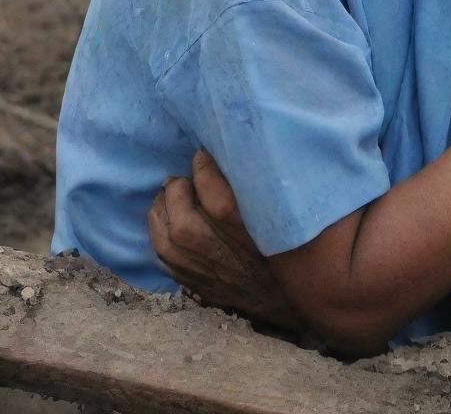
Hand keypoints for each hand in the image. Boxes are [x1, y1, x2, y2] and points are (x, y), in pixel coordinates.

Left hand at [147, 150, 298, 328]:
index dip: (203, 162)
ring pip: (163, 228)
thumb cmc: (289, 248)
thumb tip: (239, 156)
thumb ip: (260, 185)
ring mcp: (196, 264)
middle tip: (185, 176)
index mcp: (237, 219)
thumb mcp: (280, 212)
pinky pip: (162, 252)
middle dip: (178, 184)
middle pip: (178, 202)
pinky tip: (166, 222)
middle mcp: (211, 242)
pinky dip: (159, 232)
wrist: (288, 299)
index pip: (207, 180)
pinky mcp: (190, 280)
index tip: (204, 154)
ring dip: (162, 207)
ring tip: (170, 195)